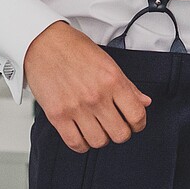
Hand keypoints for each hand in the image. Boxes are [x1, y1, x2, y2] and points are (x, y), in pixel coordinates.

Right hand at [22, 21, 149, 152]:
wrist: (44, 44)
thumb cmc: (75, 50)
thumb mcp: (109, 63)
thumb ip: (128, 86)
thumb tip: (144, 102)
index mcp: (113, 80)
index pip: (137, 115)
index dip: (139, 124)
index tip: (135, 123)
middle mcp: (96, 96)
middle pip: (120, 134)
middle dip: (122, 133)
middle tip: (116, 126)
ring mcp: (76, 108)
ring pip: (99, 142)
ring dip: (102, 138)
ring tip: (99, 129)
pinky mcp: (57, 116)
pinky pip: (75, 143)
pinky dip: (82, 144)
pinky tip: (83, 134)